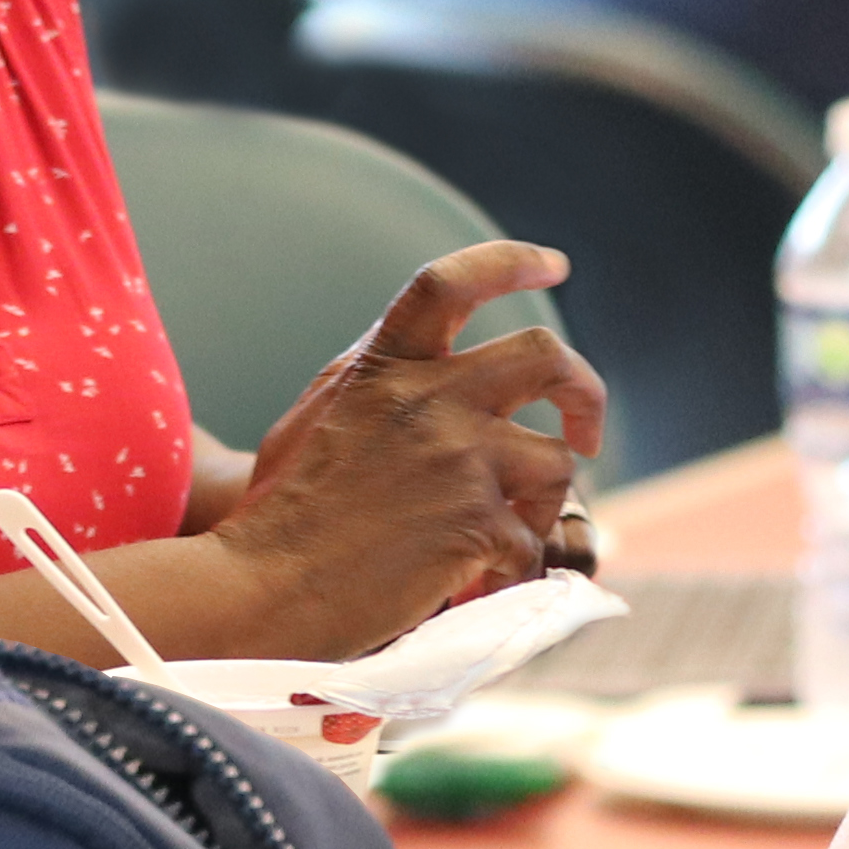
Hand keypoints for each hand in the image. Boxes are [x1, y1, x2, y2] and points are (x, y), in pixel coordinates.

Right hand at [212, 241, 609, 644]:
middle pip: (545, 356)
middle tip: (585, 432)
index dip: (512, 261)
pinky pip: (533, 542)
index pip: (451, 282)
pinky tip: (480, 587)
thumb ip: (380, 384)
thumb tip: (439, 371)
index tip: (554, 266)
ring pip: (558, 461)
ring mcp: (459, 456)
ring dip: (544, 506)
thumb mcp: (317, 417)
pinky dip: (516, 570)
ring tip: (508, 542)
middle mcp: (428, 397)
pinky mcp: (478, 522)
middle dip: (585, 392)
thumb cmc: (281, 515)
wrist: (263, 586)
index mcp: (383, 365)